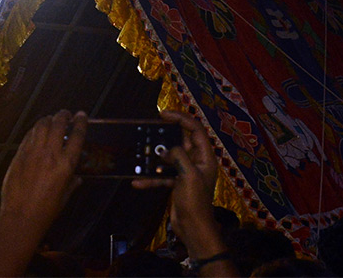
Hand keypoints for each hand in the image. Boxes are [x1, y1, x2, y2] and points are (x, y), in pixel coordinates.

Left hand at [0, 110, 86, 276]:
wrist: (21, 215)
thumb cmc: (46, 210)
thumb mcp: (65, 197)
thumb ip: (72, 183)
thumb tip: (77, 178)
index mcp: (65, 165)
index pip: (77, 137)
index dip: (81, 123)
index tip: (82, 115)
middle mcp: (50, 154)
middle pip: (58, 125)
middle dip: (63, 115)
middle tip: (66, 113)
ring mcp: (33, 152)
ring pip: (41, 125)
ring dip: (48, 119)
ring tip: (52, 118)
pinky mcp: (19, 153)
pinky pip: (29, 135)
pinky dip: (35, 129)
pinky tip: (37, 130)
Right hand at [133, 111, 234, 273]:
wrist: (193, 228)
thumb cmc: (195, 202)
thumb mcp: (189, 176)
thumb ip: (179, 156)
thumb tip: (166, 149)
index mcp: (205, 157)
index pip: (195, 130)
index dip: (180, 119)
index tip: (162, 115)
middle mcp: (196, 162)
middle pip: (181, 141)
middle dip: (165, 136)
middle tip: (148, 129)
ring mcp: (185, 172)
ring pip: (169, 157)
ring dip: (155, 157)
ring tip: (141, 153)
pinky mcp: (176, 183)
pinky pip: (162, 174)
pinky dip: (151, 177)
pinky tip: (138, 181)